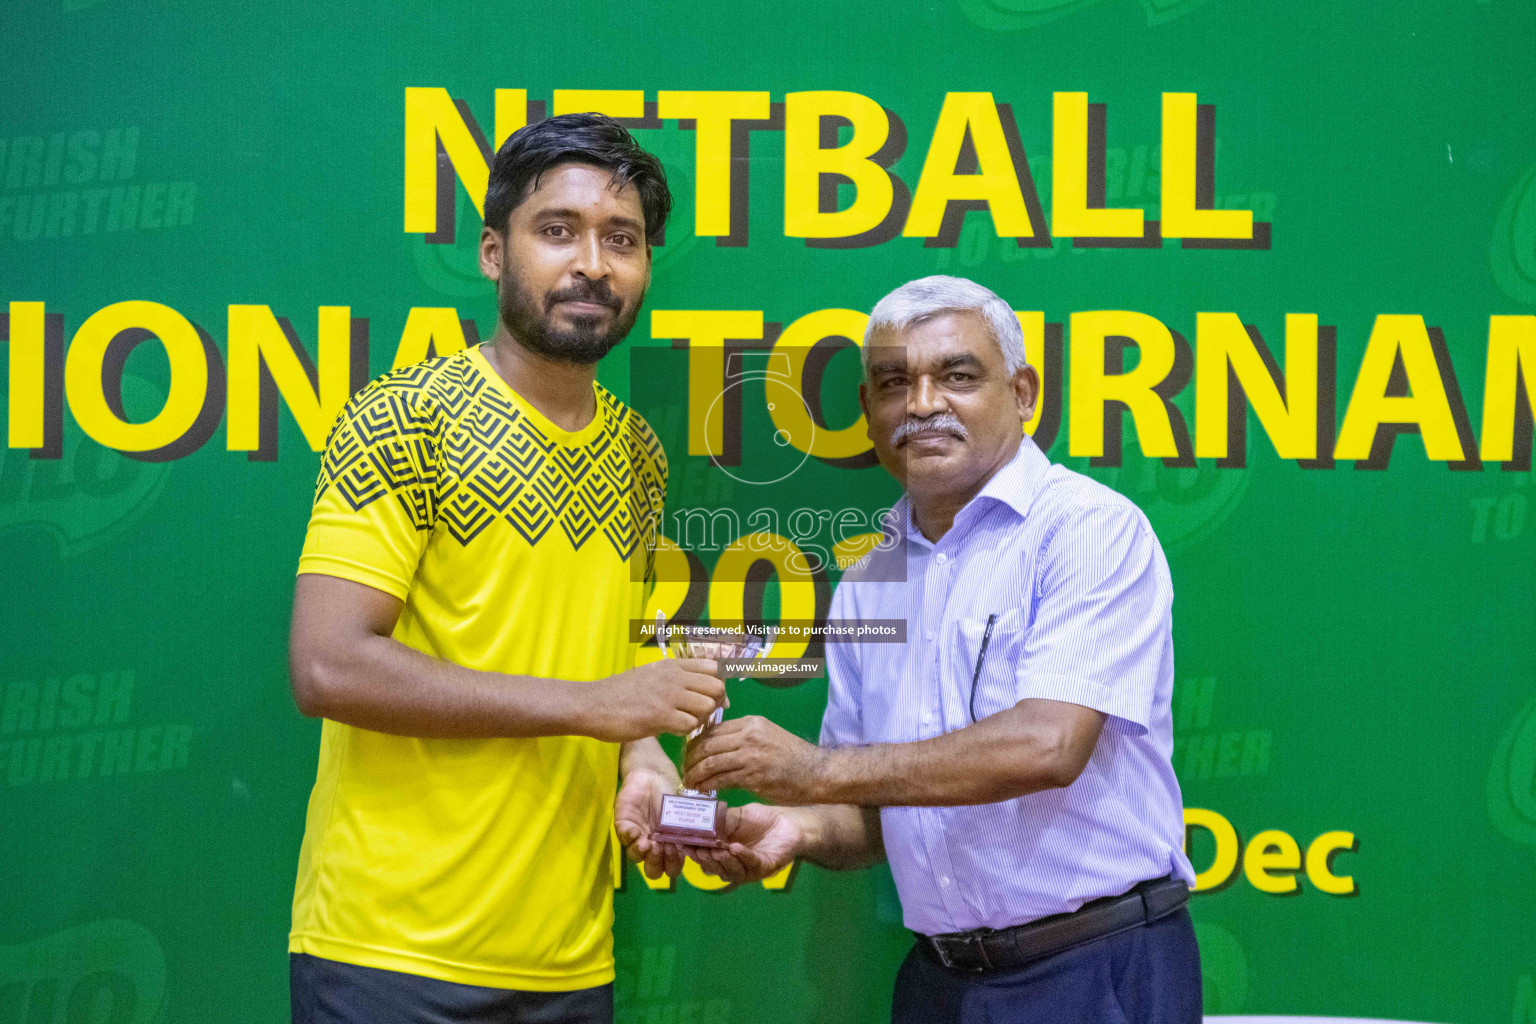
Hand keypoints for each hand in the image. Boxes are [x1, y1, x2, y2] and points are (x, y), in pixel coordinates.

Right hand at [589, 659, 723, 741]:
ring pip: (707, 705)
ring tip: (685, 722)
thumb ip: (675, 679)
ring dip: (701, 718)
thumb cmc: (620, 693)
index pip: (714, 667)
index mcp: (672, 665)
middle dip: (714, 703)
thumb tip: (699, 691)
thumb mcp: (650, 675)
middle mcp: (674, 677)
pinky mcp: (660, 716)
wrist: (592, 704)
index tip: (709, 697)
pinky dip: (685, 730)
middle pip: (717, 686)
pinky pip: (690, 724)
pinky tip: (672, 729)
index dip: (717, 684)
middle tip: (700, 714)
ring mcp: (668, 695)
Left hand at [613, 767, 685, 879]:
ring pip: (636, 857)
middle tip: (661, 848)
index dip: (673, 863)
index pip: (671, 868)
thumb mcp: (684, 811)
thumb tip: (705, 839)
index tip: (677, 849)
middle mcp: (653, 847)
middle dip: (657, 863)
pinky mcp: (624, 826)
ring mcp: (637, 838)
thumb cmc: (672, 795)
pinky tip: (636, 831)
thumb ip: (691, 827)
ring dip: (642, 853)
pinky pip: (624, 837)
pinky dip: (629, 837)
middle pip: (652, 870)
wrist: (654, 775)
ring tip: (648, 843)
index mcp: (669, 847)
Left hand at [683, 715, 826, 803]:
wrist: (817, 772)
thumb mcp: (767, 736)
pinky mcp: (753, 775)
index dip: (695, 743)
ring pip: (710, 762)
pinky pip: (721, 779)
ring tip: (689, 782)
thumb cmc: (792, 757)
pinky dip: (707, 785)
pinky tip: (702, 789)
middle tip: (685, 769)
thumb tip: (716, 748)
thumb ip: (743, 738)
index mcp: (750, 722)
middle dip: (690, 758)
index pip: (712, 730)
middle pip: (706, 744)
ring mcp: (750, 754)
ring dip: (695, 774)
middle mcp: (748, 734)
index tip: (689, 754)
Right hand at [692, 803, 803, 883]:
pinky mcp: (763, 869)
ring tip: (717, 850)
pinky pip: (751, 864)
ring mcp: (747, 869)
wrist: (788, 822)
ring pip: (730, 871)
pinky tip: (735, 847)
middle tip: (698, 851)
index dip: (691, 851)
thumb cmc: (760, 820)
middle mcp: (732, 864)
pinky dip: (742, 856)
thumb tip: (698, 821)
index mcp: (721, 851)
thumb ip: (720, 821)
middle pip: (714, 867)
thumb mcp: (736, 816)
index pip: (702, 854)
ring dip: (722, 861)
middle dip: (705, 860)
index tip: (681, 844)